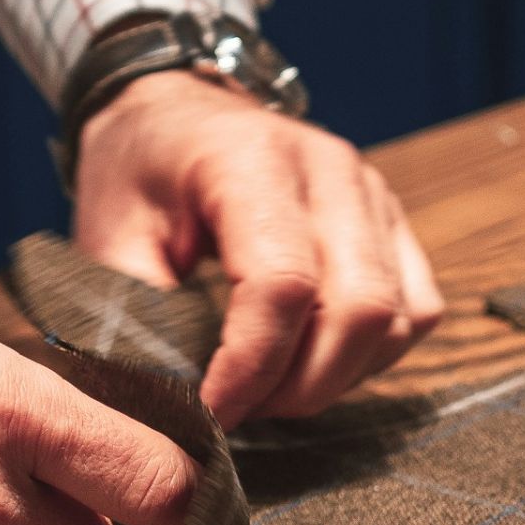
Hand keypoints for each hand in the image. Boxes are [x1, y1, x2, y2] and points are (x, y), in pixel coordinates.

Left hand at [71, 70, 444, 425]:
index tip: (210, 412)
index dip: (251, 368)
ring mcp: (372, 193)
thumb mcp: (108, 237)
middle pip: (358, 309)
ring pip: (395, 319)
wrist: (173, 113)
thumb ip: (137, 316)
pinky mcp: (393, 221)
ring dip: (337, 377)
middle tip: (241, 408)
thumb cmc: (138, 174)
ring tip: (270, 387)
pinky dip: (373, 356)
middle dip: (300, 387)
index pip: (283, 285)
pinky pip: (416, 310)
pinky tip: (313, 360)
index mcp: (251, 161)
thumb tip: (172, 402)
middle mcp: (329, 170)